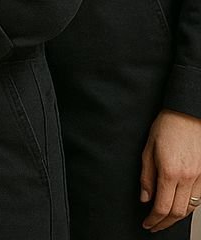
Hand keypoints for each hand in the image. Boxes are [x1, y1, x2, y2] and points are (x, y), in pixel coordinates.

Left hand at [140, 109, 200, 230]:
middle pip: (177, 212)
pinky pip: (198, 200)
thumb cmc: (166, 127)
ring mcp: (199, 178)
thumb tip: (145, 197)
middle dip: (164, 223)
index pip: (162, 206)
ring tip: (164, 220)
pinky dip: (188, 208)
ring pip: (190, 209)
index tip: (147, 223)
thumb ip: (146, 176)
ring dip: (177, 218)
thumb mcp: (148, 149)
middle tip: (154, 226)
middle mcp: (187, 179)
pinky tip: (179, 208)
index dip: (154, 219)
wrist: (188, 115)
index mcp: (170, 172)